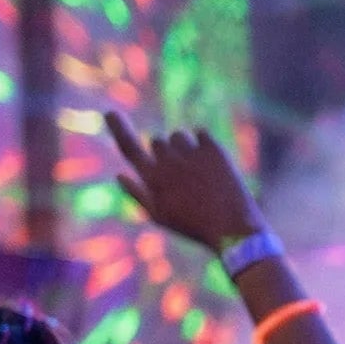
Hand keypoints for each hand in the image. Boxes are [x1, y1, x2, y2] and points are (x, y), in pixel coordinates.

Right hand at [107, 114, 263, 251]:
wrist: (234, 230)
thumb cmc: (193, 226)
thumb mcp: (161, 216)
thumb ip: (138, 194)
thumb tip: (119, 175)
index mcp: (153, 179)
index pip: (129, 148)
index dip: (119, 129)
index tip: (110, 113)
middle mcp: (169, 162)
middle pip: (157, 141)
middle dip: (165, 152)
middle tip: (184, 176)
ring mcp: (192, 154)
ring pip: (179, 135)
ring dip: (184, 147)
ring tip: (199, 172)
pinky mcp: (214, 150)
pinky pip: (201, 133)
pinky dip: (204, 144)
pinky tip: (212, 165)